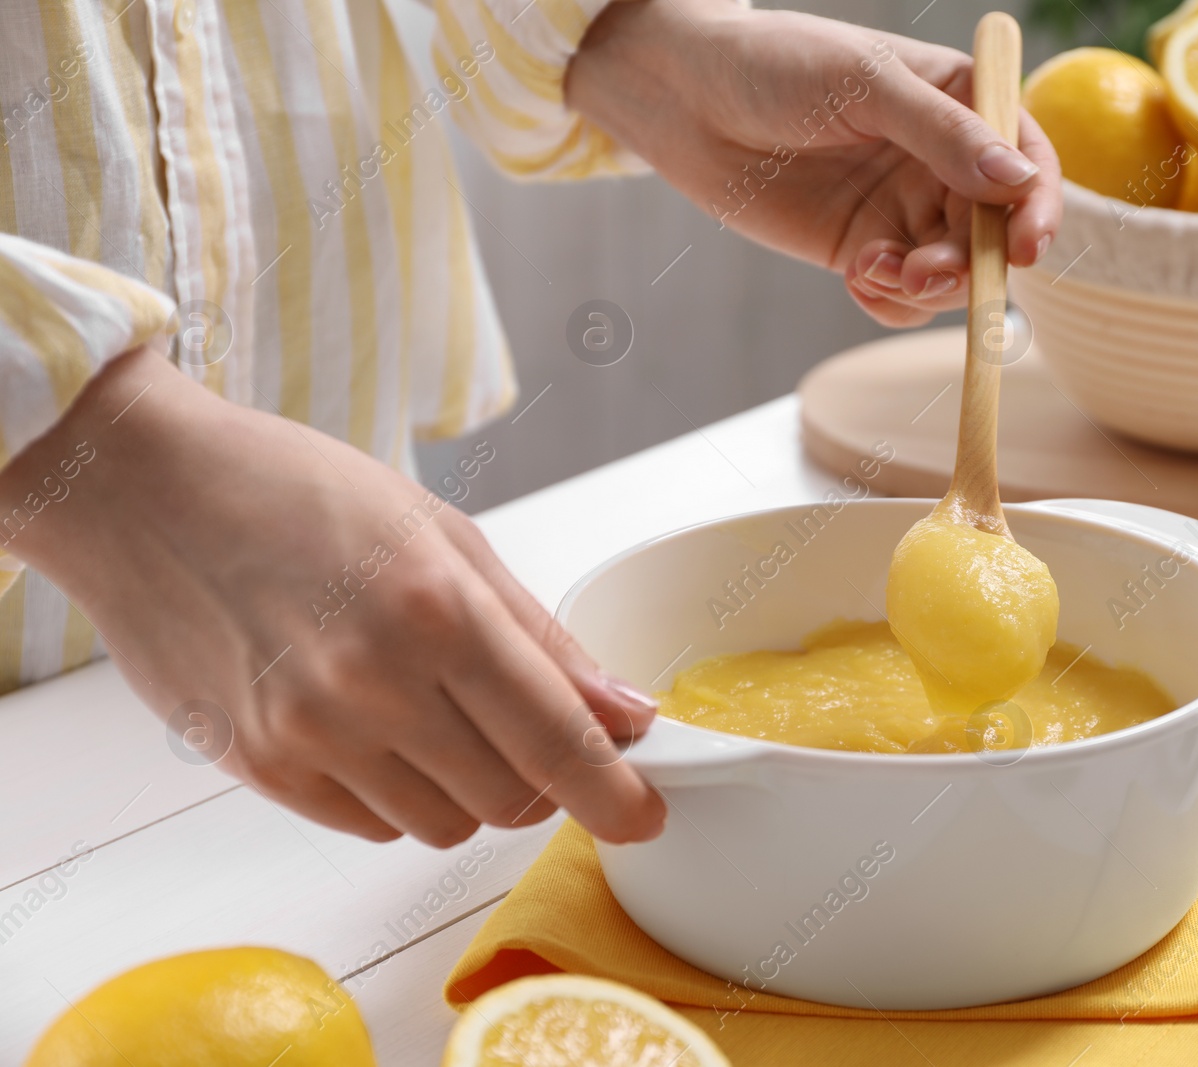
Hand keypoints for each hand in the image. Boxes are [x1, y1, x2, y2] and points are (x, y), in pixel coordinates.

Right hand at [0, 347, 665, 846]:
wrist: (142, 494)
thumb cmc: (297, 492)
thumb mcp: (444, 535)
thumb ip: (542, 637)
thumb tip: (624, 710)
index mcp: (436, 609)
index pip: (556, 739)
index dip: (614, 791)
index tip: (643, 813)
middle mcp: (375, 684)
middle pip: (510, 797)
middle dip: (541, 777)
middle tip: (526, 728)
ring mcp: (311, 735)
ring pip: (444, 824)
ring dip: (470, 788)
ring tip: (437, 713)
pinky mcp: (261, 768)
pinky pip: (373, 826)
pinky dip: (402, 795)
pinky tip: (379, 729)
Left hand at [567, 0, 1061, 326]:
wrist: (688, 99)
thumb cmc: (776, 66)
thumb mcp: (865, 85)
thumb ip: (942, 133)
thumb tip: (1015, 181)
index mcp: (961, 104)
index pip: (1028, 160)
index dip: (1038, 206)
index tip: (1027, 245)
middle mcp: (942, 161)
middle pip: (993, 232)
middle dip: (970, 262)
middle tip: (923, 272)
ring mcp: (903, 209)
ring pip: (952, 273)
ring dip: (927, 288)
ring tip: (873, 270)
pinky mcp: (863, 248)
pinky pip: (903, 296)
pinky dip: (891, 302)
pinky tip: (857, 279)